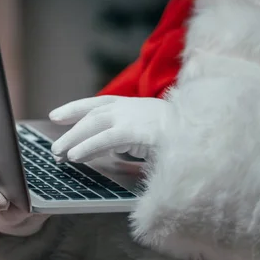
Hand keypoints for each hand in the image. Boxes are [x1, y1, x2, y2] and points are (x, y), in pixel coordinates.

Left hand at [49, 96, 172, 162]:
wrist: (206, 138)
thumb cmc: (181, 140)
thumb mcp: (150, 136)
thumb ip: (128, 141)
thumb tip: (108, 152)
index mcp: (134, 106)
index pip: (99, 103)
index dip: (76, 108)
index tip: (56, 116)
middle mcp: (131, 107)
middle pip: (92, 115)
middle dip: (70, 130)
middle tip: (54, 148)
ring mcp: (133, 117)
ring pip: (94, 125)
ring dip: (73, 140)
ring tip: (57, 154)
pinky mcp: (136, 131)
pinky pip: (105, 139)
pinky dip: (87, 147)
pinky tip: (73, 157)